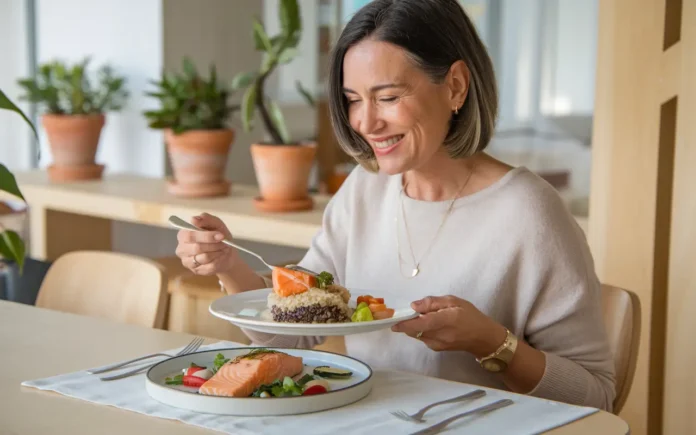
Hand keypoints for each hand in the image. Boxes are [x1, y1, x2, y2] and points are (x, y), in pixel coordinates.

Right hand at [175, 213, 238, 275]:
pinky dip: (219, 260)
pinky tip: (221, 256)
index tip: (221, 235)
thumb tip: (193, 219)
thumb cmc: (218, 236)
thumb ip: (206, 219)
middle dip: (214, 245)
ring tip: (224, 248)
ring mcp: (187, 261)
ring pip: (204, 258)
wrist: (227, 253)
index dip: (207, 236)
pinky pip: (209, 267)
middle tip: (225, 243)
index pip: (190, 235)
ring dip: (218, 252)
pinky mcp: (196, 271)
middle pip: (197, 248)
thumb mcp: (216, 224)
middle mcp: (182, 249)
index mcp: (183, 234)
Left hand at [391, 295, 506, 356]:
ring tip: (423, 316)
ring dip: (413, 326)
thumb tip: (414, 306)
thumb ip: (433, 302)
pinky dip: (420, 330)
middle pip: (414, 330)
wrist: (483, 338)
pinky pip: (422, 338)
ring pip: (416, 334)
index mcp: (446, 320)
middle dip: (407, 322)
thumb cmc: (470, 316)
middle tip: (405, 313)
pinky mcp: (436, 349)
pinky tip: (429, 324)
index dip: (405, 323)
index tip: (392, 320)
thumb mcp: (455, 301)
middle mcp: (440, 335)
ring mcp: (437, 344)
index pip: (421, 324)